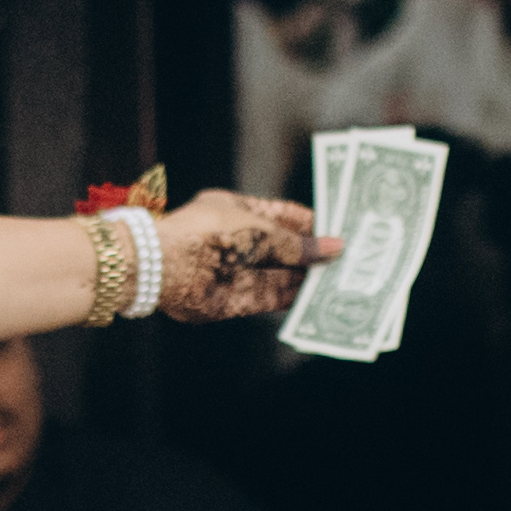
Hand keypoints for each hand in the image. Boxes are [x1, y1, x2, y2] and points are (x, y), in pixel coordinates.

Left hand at [151, 191, 333, 322]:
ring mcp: (234, 271)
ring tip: (338, 278)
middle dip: (310, 253)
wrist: (165, 265)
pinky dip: (291, 297)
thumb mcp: (259, 230)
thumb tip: (332, 247)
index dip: (307, 222)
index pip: (279, 214)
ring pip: (277, 274)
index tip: (335, 228)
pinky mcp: (233, 300)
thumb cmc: (209, 233)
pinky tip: (315, 296)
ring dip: (305, 277)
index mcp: (237, 211)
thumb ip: (296, 244)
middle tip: (346, 257)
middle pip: (280, 248)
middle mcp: (236, 240)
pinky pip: (268, 297)